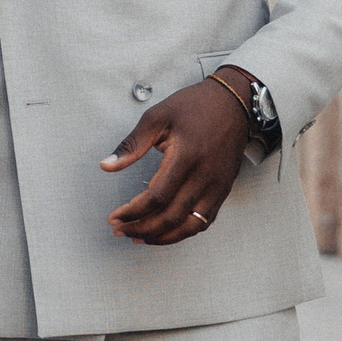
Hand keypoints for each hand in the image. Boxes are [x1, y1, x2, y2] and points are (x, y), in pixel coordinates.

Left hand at [102, 77, 252, 244]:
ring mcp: (217, 186)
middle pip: (172, 217)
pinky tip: (166, 231)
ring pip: (190, 226)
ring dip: (163, 237)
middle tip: (121, 230)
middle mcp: (205, 176)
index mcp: (186, 156)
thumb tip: (107, 165)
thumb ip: (132, 144)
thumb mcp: (157, 117)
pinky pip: (205, 221)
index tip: (115, 216)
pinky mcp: (224, 189)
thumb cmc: (195, 106)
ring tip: (140, 237)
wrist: (234, 103)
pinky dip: (184, 231)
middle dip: (142, 229)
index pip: (157, 197)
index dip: (133, 212)